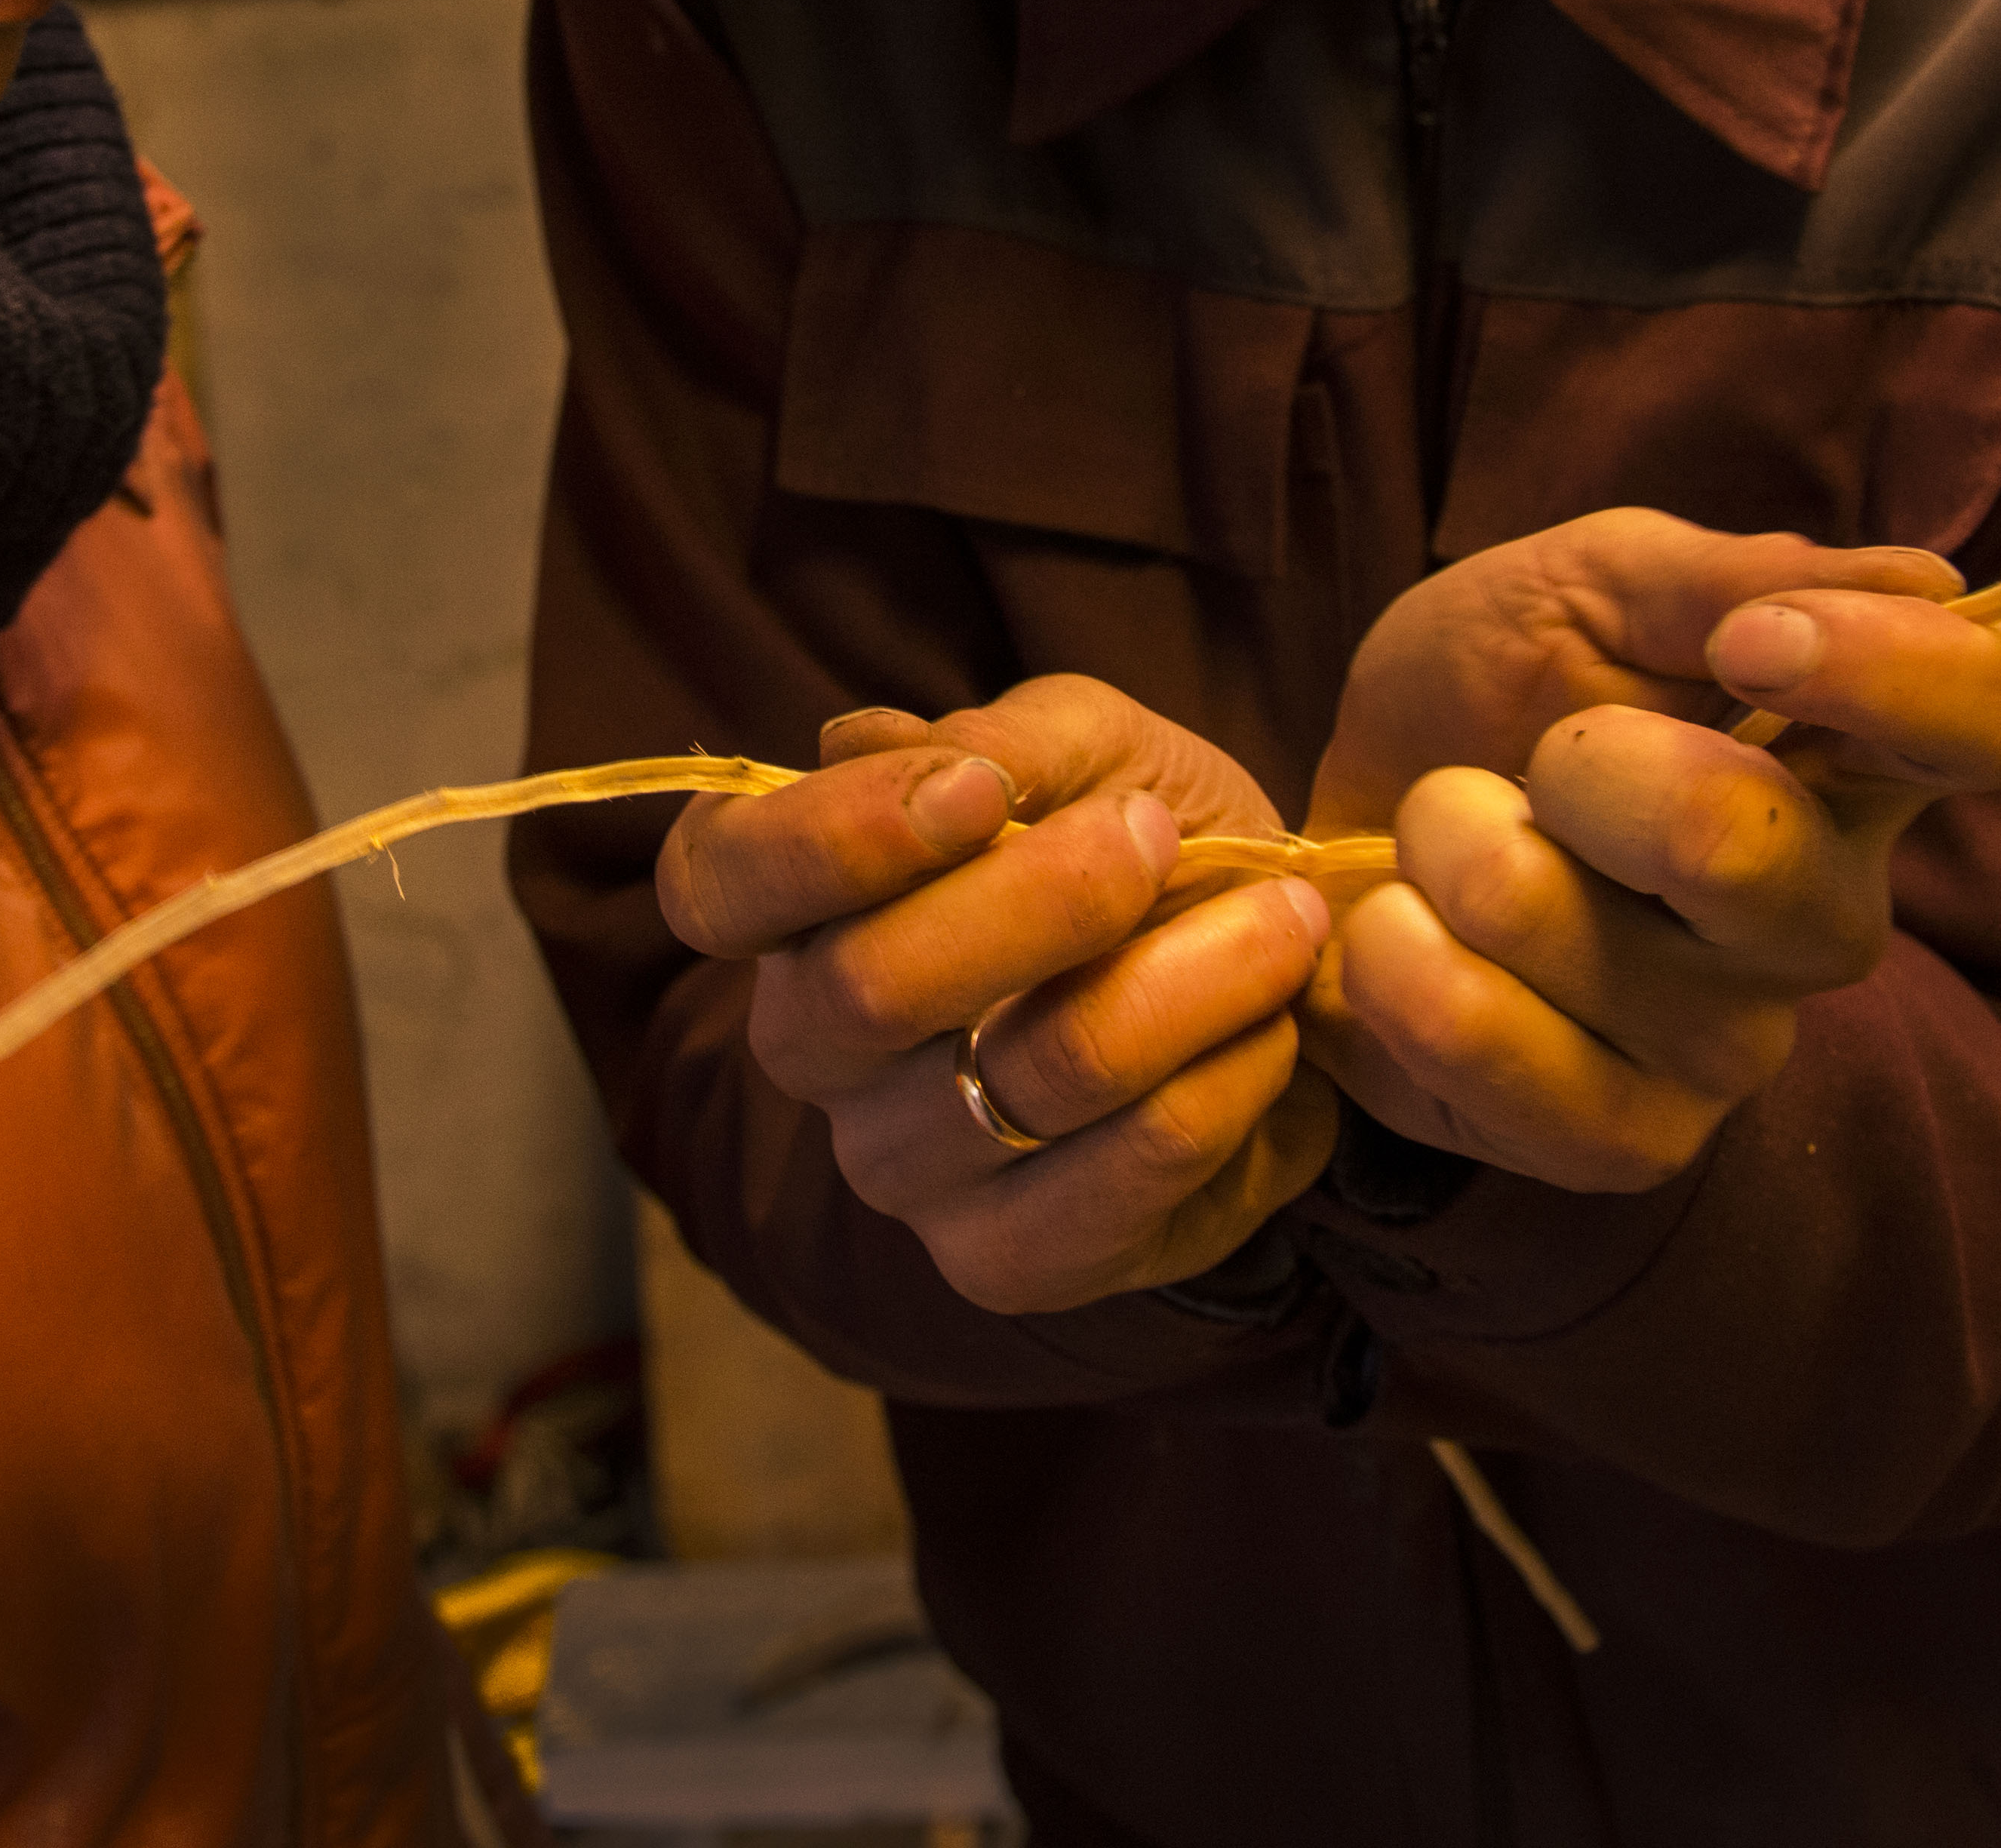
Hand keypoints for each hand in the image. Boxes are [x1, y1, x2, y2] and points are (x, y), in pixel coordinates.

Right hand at [654, 677, 1340, 1314]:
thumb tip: (868, 745)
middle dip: (1043, 901)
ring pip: (1035, 1076)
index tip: (978, 790)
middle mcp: (817, 1049)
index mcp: (796, 907)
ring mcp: (904, 1171)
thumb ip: (1002, 737)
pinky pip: (1130, 1170)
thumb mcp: (1091, 748)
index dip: (828, 839)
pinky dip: (1228, 1080)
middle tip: (1161, 836)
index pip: (718, 883)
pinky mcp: (1012, 1262)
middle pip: (870, 991)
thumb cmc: (1142, 843)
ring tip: (1282, 918)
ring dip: (1188, 979)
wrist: (1266, 975)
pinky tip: (1271, 1027)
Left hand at [1297, 511, 2000, 1193]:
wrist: (1327, 835)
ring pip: (1588, 944)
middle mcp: (1824, 913)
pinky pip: (1501, 1053)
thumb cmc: (1484, 701)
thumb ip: (1726, 578)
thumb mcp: (1582, 588)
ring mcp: (1733, 1044)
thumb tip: (1919, 583)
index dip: (1900, 676)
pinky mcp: (1626, 1139)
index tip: (1749, 642)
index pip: (1998, 723)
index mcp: (1847, 762)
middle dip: (1588, 772)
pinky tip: (1398, 934)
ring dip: (1455, 850)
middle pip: (1762, 854)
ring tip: (1437, 835)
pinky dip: (1402, 962)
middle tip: (1531, 756)